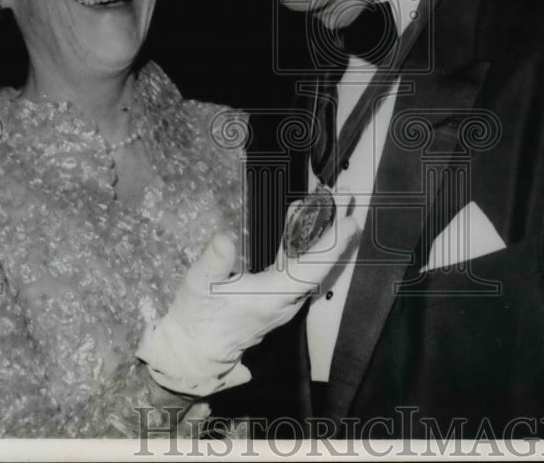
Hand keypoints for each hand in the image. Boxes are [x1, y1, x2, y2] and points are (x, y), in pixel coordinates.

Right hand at [137, 207, 358, 395]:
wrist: (193, 349)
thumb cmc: (197, 318)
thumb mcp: (199, 285)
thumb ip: (215, 260)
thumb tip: (225, 237)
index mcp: (273, 296)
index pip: (313, 268)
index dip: (332, 244)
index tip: (350, 221)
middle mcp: (286, 299)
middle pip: (318, 261)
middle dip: (334, 227)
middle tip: (347, 195)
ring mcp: (282, 297)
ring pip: (309, 261)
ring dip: (318, 231)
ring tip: (327, 199)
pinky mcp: (274, 294)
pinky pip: (295, 265)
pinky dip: (300, 240)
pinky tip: (297, 217)